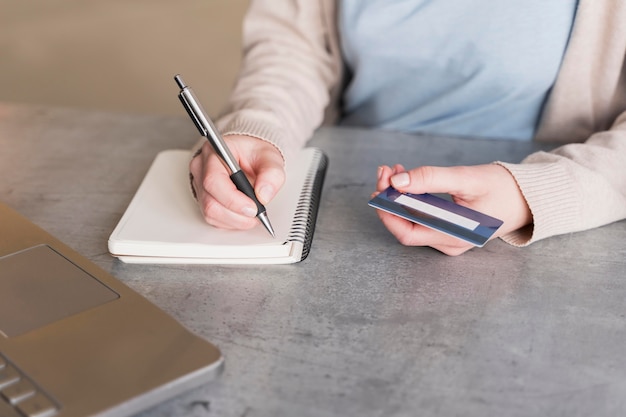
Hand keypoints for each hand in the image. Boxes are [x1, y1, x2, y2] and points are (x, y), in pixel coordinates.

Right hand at [189, 134, 284, 229]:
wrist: (251, 157)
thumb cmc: (256, 154)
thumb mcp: (271, 158)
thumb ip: (272, 174)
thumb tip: (263, 195)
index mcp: (215, 153)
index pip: (213, 181)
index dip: (233, 200)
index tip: (253, 208)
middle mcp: (202, 169)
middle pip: (210, 202)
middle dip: (237, 215)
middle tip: (257, 215)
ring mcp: (200, 185)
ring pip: (210, 213)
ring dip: (235, 220)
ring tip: (253, 216)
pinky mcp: (203, 198)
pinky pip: (213, 218)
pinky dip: (231, 222)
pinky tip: (243, 215)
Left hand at [374, 164, 531, 255]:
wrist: (530, 197)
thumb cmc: (505, 188)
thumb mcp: (467, 178)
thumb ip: (432, 179)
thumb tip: (397, 182)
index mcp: (454, 236)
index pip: (406, 231)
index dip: (387, 209)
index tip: (382, 183)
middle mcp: (448, 243)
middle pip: (405, 226)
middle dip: (390, 198)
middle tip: (386, 171)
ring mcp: (448, 239)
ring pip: (412, 222)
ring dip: (399, 197)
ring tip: (396, 171)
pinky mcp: (449, 231)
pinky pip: (422, 219)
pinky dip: (411, 200)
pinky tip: (408, 180)